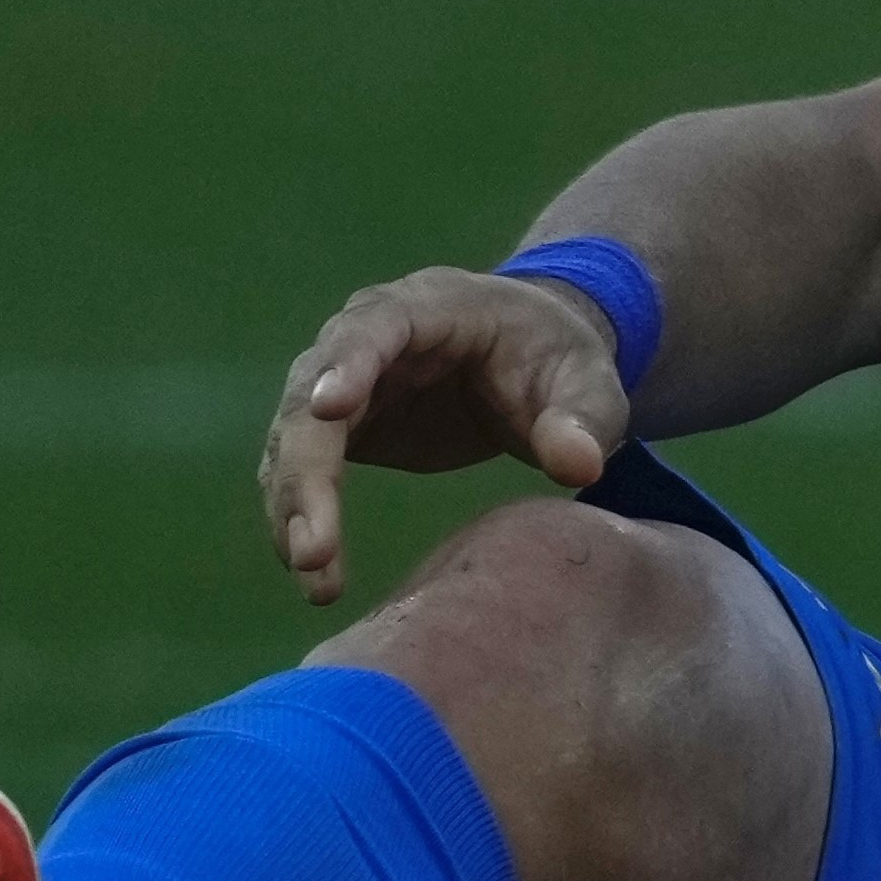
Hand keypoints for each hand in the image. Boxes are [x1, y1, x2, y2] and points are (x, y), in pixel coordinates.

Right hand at [261, 266, 631, 603]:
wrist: (530, 357)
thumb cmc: (554, 358)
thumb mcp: (587, 383)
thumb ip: (583, 420)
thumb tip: (579, 466)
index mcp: (427, 306)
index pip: (375, 326)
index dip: (349, 365)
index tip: (329, 410)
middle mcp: (363, 338)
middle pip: (311, 396)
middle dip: (306, 470)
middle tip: (312, 546)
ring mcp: (342, 384)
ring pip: (294, 441)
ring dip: (294, 506)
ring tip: (313, 573)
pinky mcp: (339, 431)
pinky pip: (303, 471)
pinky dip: (302, 517)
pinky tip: (315, 572)